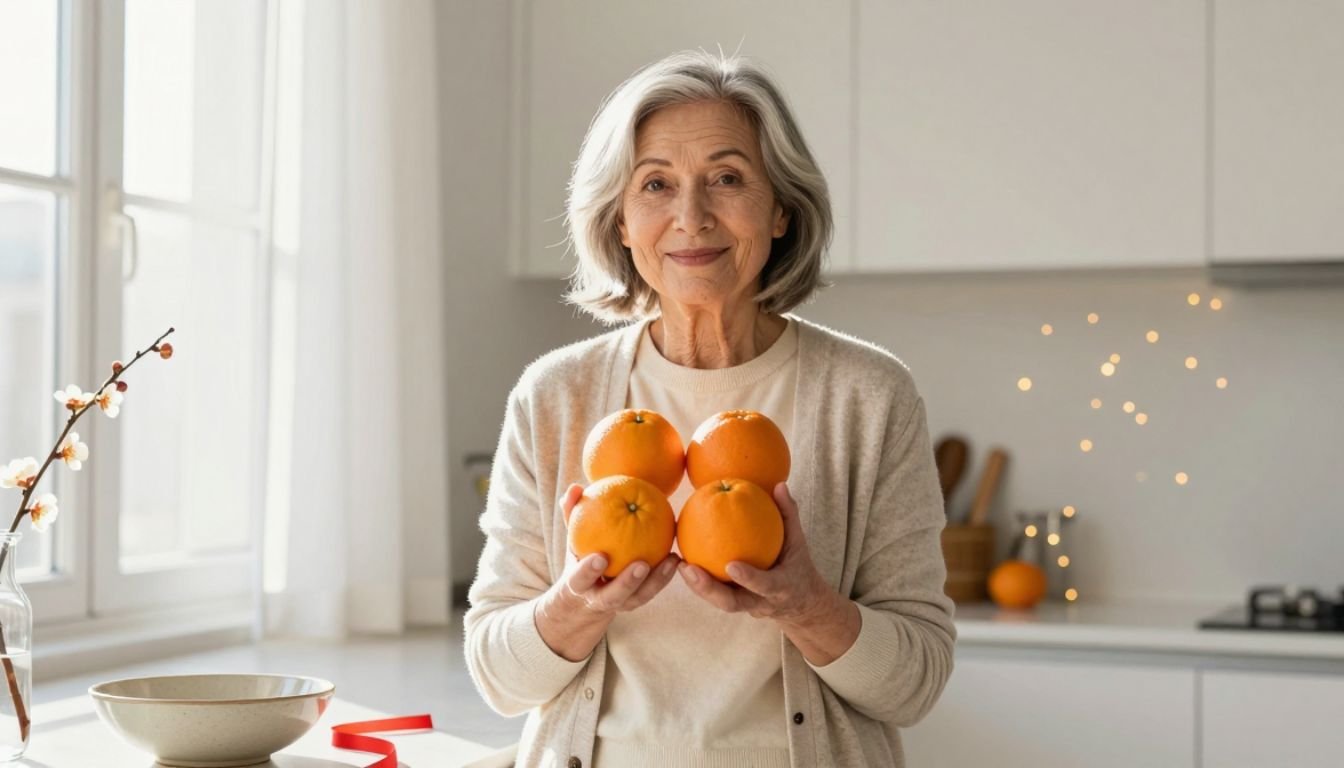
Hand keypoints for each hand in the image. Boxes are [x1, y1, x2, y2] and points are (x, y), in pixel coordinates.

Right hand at [553, 483, 680, 613]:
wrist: (587, 594)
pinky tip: (677, 558)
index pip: (579, 580)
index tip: (601, 556)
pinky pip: (653, 591)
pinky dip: (665, 575)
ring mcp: (620, 604)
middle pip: (612, 597)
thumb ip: (572, 514)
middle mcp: (598, 599)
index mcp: (577, 585)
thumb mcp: (573, 537)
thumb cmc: (581, 554)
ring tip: (671, 560)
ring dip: (656, 580)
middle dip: (627, 582)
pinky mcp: (637, 601)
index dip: (589, 571)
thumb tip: (575, 487)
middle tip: (642, 564)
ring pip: (639, 598)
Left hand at [678, 482, 837, 626]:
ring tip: (680, 564)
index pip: (765, 585)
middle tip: (689, 568)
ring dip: (697, 586)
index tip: (731, 565)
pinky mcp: (734, 603)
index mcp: (781, 587)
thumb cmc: (797, 565)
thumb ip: (788, 515)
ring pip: (718, 602)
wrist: (800, 604)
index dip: (749, 578)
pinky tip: (681, 562)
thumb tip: (779, 485)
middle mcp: (760, 602)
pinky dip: (697, 582)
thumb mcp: (798, 541)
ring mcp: (746, 606)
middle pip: (732, 603)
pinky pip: (713, 595)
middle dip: (709, 589)